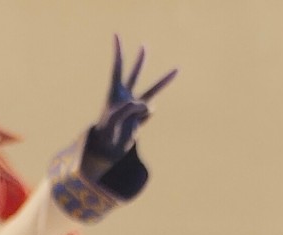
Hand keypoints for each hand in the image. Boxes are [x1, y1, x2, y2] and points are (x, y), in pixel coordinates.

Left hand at [83, 38, 175, 183]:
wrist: (106, 152)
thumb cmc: (105, 135)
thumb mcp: (114, 120)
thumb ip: (129, 109)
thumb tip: (148, 105)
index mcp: (114, 93)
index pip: (117, 68)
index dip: (118, 52)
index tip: (116, 35)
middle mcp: (124, 98)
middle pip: (134, 75)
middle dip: (140, 61)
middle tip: (143, 46)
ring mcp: (133, 109)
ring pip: (150, 92)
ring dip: (163, 82)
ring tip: (177, 69)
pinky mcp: (138, 120)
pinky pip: (147, 113)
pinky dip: (147, 115)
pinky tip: (141, 120)